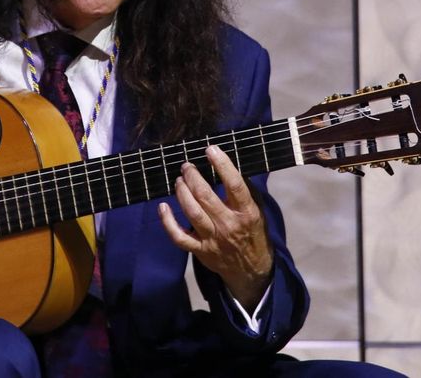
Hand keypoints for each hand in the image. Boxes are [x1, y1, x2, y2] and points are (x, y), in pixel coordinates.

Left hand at [158, 144, 272, 310]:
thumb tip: (228, 166)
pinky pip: (178, 236)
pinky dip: (167, 222)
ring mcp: (212, 239)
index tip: (211, 149)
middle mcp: (228, 225)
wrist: (251, 271)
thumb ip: (245, 191)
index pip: (235, 185)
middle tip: (187, 165)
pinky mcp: (199, 251)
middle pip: (205, 196)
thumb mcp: (257, 212)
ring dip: (182, 191)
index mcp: (246, 213)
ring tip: (179, 179)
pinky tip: (162, 206)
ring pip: (192, 212)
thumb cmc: (253, 234)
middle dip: (193, 176)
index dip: (222, 165)